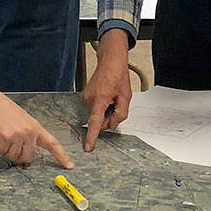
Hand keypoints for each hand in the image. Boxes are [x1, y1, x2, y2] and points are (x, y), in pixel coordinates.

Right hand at [0, 81, 74, 167]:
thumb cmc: (3, 110)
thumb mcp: (23, 120)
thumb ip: (28, 136)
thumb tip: (26, 156)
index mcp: (36, 127)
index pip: (52, 143)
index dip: (61, 156)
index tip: (69, 165)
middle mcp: (29, 132)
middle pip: (28, 157)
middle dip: (17, 156)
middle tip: (9, 144)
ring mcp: (17, 135)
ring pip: (13, 157)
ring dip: (5, 150)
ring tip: (2, 135)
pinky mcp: (4, 138)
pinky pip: (1, 152)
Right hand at [82, 32, 132, 151]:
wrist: (110, 62)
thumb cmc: (118, 76)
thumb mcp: (126, 97)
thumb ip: (120, 114)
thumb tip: (111, 125)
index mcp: (99, 100)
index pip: (95, 123)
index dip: (91, 137)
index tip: (88, 147)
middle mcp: (89, 100)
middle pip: (99, 121)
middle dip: (108, 117)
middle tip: (116, 104)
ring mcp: (86, 99)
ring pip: (98, 115)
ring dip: (106, 111)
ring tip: (111, 97)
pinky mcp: (85, 98)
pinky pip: (95, 109)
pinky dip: (102, 107)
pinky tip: (106, 96)